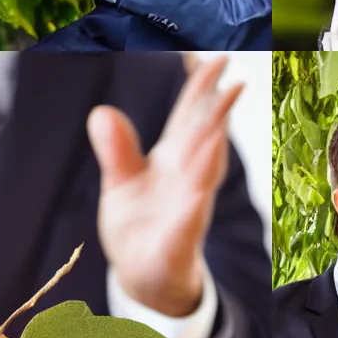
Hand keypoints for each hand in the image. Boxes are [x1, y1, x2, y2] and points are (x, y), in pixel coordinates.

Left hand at [91, 52, 243, 317]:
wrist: (145, 278)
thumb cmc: (140, 225)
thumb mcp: (122, 183)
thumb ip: (117, 149)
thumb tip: (100, 110)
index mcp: (174, 157)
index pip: (191, 115)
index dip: (203, 87)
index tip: (218, 59)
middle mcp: (187, 176)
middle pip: (204, 138)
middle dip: (219, 113)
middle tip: (237, 84)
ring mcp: (187, 207)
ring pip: (203, 176)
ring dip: (212, 154)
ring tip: (219, 129)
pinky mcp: (179, 241)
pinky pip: (188, 222)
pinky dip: (193, 208)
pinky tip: (196, 196)